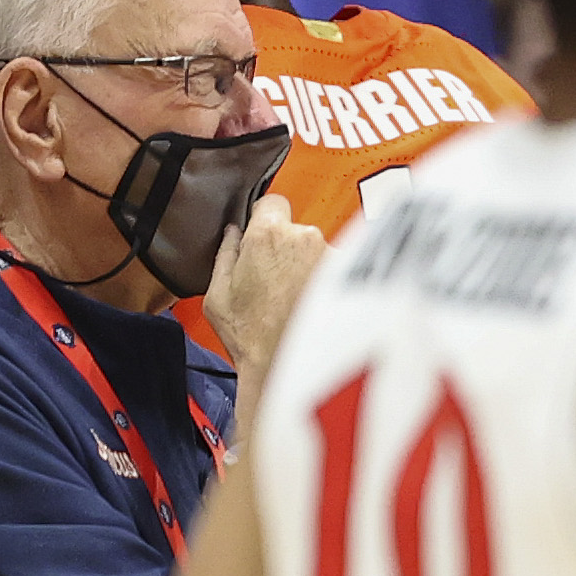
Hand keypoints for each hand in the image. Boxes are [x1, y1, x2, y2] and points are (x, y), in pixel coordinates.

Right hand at [202, 195, 326, 410]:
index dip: (266, 219)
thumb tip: (232, 234)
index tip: (264, 236)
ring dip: (313, 270)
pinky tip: (317, 310)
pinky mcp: (357, 281)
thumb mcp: (218, 294)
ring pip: (322, 254)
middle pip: (298, 232)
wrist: (290, 372)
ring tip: (298, 303)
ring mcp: (336, 259)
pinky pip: (343, 275)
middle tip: (278, 282)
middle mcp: (307, 239)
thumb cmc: (253, 338)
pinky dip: (332, 288)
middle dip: (289, 250)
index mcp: (268, 234)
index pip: (273, 202)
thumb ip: (225, 253)